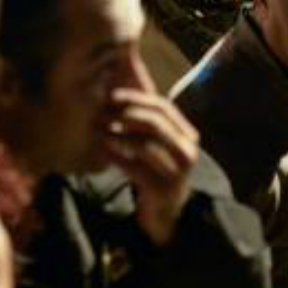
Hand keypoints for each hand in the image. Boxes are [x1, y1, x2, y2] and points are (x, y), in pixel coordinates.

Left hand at [104, 60, 198, 246]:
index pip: (163, 106)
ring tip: (99, 131)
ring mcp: (178, 171)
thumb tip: (126, 76)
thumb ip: (143, 112)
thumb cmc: (156, 168)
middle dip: (126, 114)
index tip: (111, 96)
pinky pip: (137, 168)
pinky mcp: (164, 189)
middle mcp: (187, 150)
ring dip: (119, 135)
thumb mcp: (154, 139)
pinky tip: (102, 150)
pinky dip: (117, 156)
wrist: (166, 211)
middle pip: (156, 123)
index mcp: (187, 133)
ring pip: (146, 145)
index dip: (136, 98)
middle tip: (101, 113)